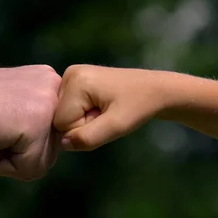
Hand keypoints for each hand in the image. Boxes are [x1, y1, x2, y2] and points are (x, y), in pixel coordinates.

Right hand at [0, 64, 60, 180]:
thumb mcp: (10, 109)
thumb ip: (36, 121)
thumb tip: (59, 146)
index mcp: (49, 81)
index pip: (53, 137)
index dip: (21, 143)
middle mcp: (54, 88)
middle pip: (52, 152)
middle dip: (19, 153)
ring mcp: (47, 104)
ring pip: (43, 163)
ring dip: (12, 159)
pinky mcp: (35, 124)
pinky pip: (30, 169)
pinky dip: (3, 165)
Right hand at [54, 65, 169, 150]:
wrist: (157, 90)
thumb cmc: (139, 107)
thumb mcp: (116, 127)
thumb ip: (87, 138)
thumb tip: (62, 144)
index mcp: (76, 80)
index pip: (61, 123)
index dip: (82, 129)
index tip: (104, 119)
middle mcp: (69, 74)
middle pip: (60, 117)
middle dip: (82, 123)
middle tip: (106, 115)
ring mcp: (72, 75)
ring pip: (64, 113)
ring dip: (84, 119)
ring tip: (105, 110)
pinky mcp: (76, 79)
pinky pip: (69, 107)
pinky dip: (84, 113)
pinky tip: (100, 107)